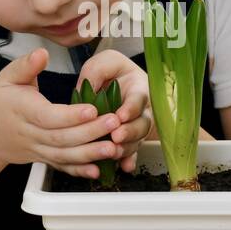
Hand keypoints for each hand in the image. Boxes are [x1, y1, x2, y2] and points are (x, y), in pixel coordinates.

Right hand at [0, 47, 125, 177]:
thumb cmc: (0, 101)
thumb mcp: (7, 77)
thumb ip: (26, 65)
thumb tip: (42, 53)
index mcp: (22, 110)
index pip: (48, 116)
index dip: (70, 115)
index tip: (93, 108)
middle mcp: (30, 133)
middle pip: (60, 137)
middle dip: (89, 132)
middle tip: (114, 123)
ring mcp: (37, 149)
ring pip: (63, 155)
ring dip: (89, 154)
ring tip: (113, 148)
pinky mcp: (43, 159)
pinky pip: (61, 166)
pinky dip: (79, 171)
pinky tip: (98, 170)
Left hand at [75, 50, 152, 175]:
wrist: (116, 86)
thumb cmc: (113, 73)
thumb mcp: (105, 62)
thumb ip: (98, 70)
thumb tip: (88, 87)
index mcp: (138, 89)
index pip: (139, 99)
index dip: (131, 108)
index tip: (121, 115)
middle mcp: (142, 110)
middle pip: (142, 124)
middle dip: (130, 132)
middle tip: (116, 136)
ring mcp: (136, 127)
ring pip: (137, 141)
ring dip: (126, 148)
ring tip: (113, 153)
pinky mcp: (129, 141)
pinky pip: (131, 153)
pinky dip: (128, 161)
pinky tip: (124, 167)